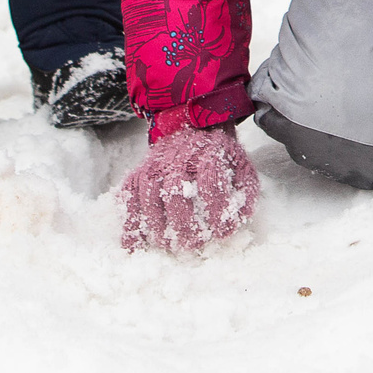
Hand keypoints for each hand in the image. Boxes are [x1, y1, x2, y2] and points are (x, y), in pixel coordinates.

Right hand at [119, 122, 259, 253]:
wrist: (192, 127)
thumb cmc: (219, 154)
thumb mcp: (240, 165)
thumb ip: (244, 192)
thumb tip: (236, 221)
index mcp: (208, 153)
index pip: (210, 182)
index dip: (216, 210)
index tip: (222, 232)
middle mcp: (178, 158)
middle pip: (175, 192)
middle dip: (183, 225)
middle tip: (192, 244)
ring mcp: (155, 165)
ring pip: (149, 196)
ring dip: (157, 226)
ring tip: (169, 245)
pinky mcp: (138, 173)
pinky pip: (127, 198)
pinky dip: (128, 222)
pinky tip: (133, 245)